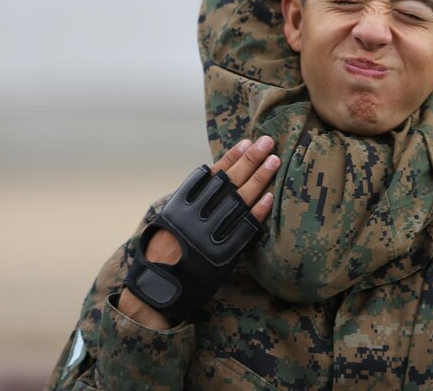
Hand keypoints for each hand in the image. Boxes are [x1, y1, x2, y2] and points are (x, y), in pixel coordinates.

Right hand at [118, 137, 278, 329]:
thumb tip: (211, 178)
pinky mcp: (222, 254)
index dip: (232, 157)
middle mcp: (196, 216)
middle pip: (230, 182)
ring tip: (274, 160)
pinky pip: (244, 229)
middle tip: (268, 142)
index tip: (247, 142)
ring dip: (259, 179)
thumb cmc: (162, 253)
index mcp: (182, 205)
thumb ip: (189, 201)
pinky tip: (270, 197)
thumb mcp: (169, 220)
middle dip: (250, 160)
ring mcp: (210, 234)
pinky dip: (258, 212)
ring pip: (240, 200)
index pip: (212, 175)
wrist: (157, 290)